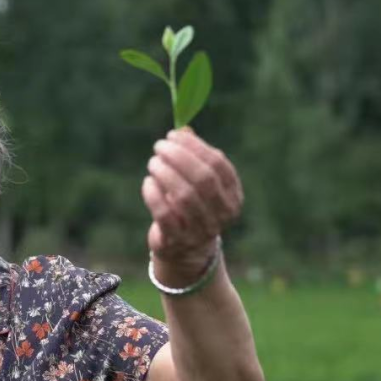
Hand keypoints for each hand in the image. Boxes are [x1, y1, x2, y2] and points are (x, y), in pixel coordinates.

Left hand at [142, 127, 243, 282]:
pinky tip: (148, 182)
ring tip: (153, 163)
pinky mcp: (177, 241)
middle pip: (202, 179)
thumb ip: (194, 158)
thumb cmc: (192, 207)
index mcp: (233, 196)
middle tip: (159, 146)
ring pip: (183, 196)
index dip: (195, 146)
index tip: (174, 135)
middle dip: (178, 157)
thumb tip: (183, 130)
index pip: (218, 164)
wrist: (186, 250)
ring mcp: (201, 230)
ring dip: (164, 173)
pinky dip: (153, 194)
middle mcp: (222, 215)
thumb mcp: (198, 183)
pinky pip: (164, 214)